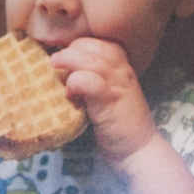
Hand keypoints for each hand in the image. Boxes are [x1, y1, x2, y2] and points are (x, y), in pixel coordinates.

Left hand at [50, 38, 157, 159]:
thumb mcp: (106, 96)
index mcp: (123, 69)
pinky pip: (91, 81)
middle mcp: (124, 72)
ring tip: (55, 65)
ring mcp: (119, 85)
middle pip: (97, 46)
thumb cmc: (118, 125)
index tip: (65, 53)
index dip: (81, 44)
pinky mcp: (112, 101)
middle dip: (73, 48)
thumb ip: (93, 81)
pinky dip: (75, 82)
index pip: (102, 43)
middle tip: (57, 60)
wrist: (138, 150)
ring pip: (93, 60)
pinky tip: (69, 93)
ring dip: (69, 59)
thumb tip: (65, 72)